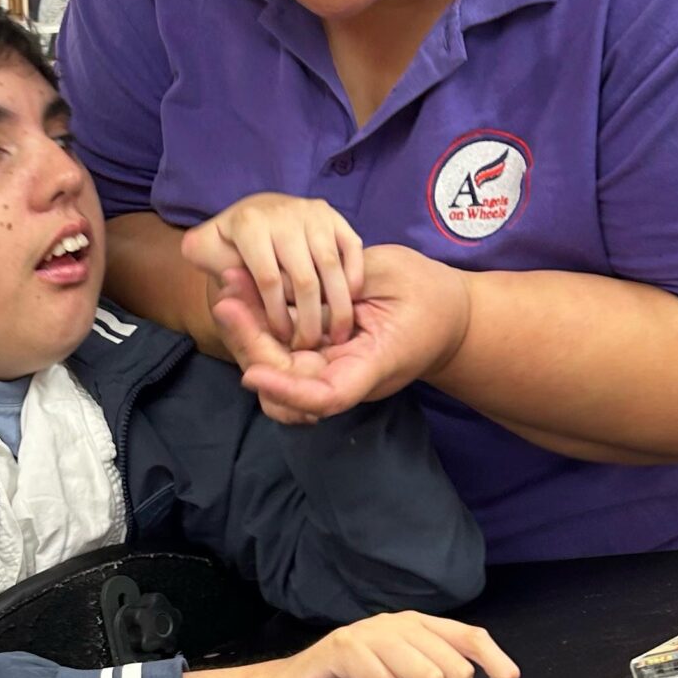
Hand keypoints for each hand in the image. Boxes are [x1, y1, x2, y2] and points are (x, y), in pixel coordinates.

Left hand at [182, 193, 365, 350]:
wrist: (260, 210)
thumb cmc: (231, 241)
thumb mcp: (205, 250)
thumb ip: (208, 268)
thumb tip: (224, 296)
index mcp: (250, 223)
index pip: (269, 280)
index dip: (277, 316)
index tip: (281, 339)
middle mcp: (284, 213)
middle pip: (303, 279)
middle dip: (309, 320)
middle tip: (310, 346)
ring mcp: (313, 212)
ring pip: (330, 267)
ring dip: (337, 307)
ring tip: (335, 335)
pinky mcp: (335, 215)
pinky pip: (351, 249)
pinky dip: (353, 279)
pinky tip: (351, 304)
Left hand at [222, 243, 473, 423]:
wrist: (450, 313)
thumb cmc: (431, 298)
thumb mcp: (393, 280)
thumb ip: (346, 288)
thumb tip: (296, 291)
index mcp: (371, 368)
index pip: (325, 397)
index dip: (287, 390)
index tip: (252, 374)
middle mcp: (344, 373)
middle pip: (287, 379)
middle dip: (251, 345)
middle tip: (227, 302)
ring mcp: (330, 362)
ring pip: (277, 361)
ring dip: (248, 330)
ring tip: (229, 286)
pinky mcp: (319, 346)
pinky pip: (282, 341)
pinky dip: (259, 318)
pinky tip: (242, 287)